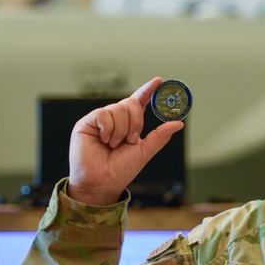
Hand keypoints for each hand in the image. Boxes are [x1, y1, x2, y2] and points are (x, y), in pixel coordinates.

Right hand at [66, 77, 184, 205]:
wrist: (102, 183)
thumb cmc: (120, 170)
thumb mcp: (144, 151)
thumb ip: (160, 136)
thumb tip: (178, 123)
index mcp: (128, 124)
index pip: (139, 101)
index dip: (147, 90)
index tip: (158, 81)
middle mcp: (114, 119)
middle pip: (131, 103)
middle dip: (135, 122)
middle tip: (130, 140)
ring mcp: (100, 120)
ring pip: (118, 108)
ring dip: (121, 130)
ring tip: (114, 145)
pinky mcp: (87, 123)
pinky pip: (103, 114)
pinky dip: (108, 129)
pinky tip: (103, 141)